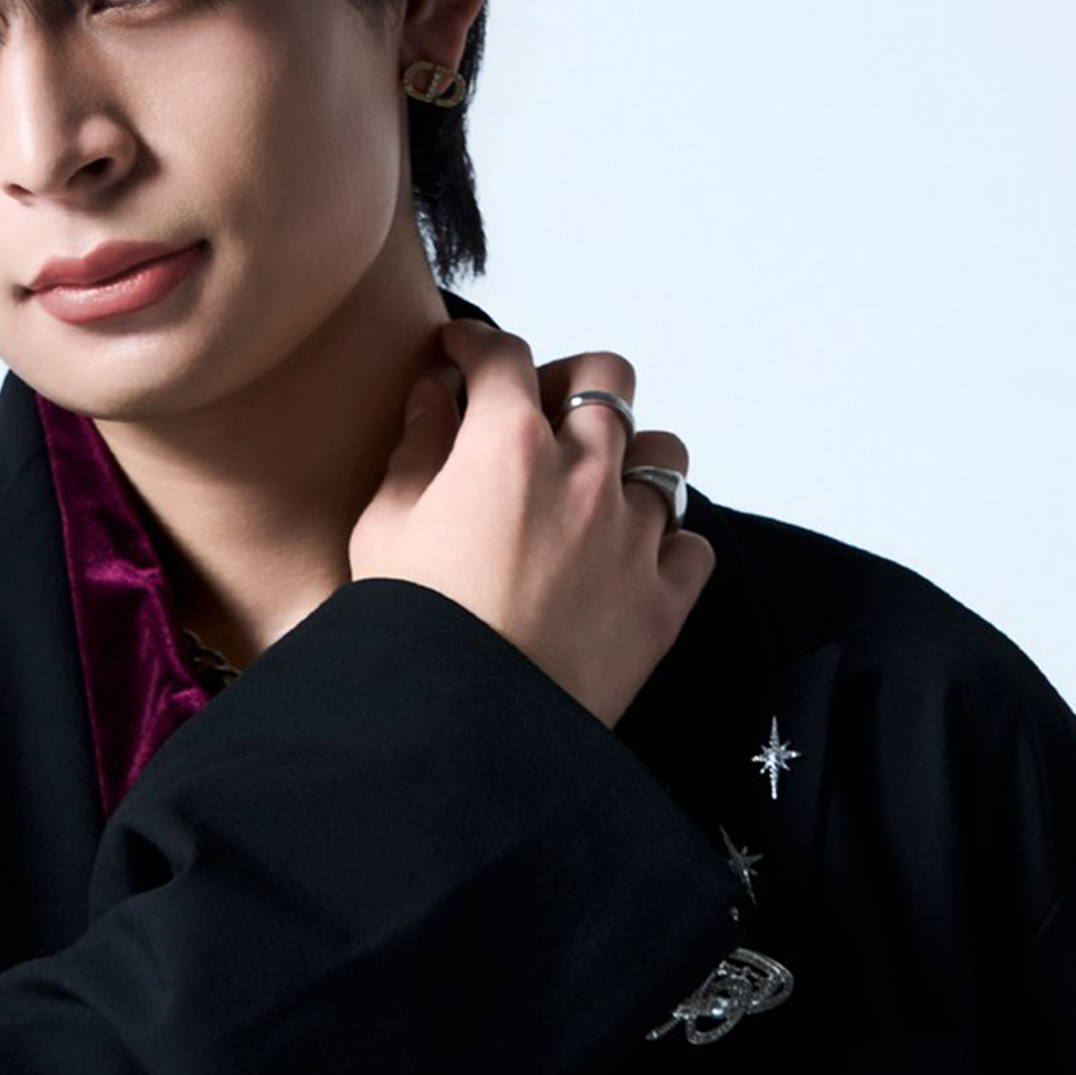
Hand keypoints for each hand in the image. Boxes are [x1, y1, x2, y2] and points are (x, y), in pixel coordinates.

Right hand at [349, 321, 713, 731]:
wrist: (467, 730)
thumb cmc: (413, 626)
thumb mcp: (386, 527)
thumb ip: (413, 449)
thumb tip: (430, 397)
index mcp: (508, 445)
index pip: (503, 355)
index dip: (476, 344)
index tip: (459, 353)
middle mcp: (586, 473)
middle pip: (607, 376)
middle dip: (568, 379)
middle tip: (531, 414)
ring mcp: (635, 534)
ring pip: (662, 454)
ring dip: (627, 455)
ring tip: (589, 486)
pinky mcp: (666, 598)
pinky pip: (689, 543)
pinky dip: (662, 541)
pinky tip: (621, 558)